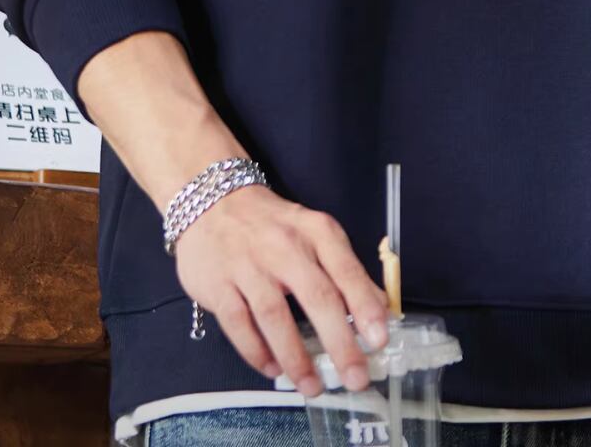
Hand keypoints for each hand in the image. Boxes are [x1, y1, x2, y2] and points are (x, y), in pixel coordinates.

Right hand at [174, 184, 390, 397]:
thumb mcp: (314, 233)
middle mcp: (284, 246)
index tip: (379, 340)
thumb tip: (379, 308)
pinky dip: (256, 351)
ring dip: (296, 357)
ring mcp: (248, 265)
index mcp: (315, 231)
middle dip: (339, 342)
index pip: (345, 269)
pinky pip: (238, 324)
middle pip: (316, 296)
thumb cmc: (273, 226)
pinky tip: (273, 370)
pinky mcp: (218, 284)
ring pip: (275, 315)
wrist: (211, 202)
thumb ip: (345, 269)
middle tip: (356, 378)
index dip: (364, 306)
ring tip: (313, 387)